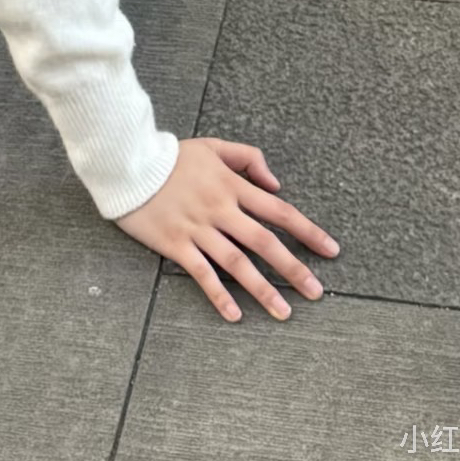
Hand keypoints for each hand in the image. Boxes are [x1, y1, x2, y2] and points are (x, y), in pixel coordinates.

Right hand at [113, 135, 339, 322]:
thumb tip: (275, 182)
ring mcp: (198, 228)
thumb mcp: (213, 146)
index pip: (278, 210)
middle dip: (293, 269)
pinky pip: (202, 273)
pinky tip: (235, 314)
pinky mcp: (176, 243)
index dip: (307, 231)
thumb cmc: (171, 156)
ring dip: (263, 289)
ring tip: (284, 313)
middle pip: (264, 242)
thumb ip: (248, 158)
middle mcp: (220, 209)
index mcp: (232, 185)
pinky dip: (219, 294)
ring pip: (237, 262)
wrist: (129, 162)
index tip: (330, 250)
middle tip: (316, 292)